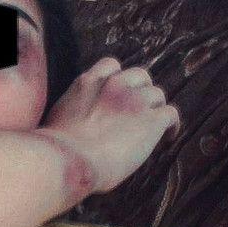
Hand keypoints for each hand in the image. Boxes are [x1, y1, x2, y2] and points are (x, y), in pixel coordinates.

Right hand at [38, 57, 180, 193]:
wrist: (68, 160)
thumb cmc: (56, 148)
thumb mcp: (58, 117)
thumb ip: (72, 108)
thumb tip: (75, 122)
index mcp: (88, 83)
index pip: (111, 65)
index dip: (118, 78)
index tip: (117, 92)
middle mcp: (113, 86)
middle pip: (140, 76)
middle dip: (140, 91)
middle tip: (138, 111)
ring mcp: (134, 102)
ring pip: (157, 95)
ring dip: (154, 108)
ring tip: (152, 126)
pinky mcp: (151, 121)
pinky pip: (171, 114)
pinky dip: (171, 125)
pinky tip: (168, 136)